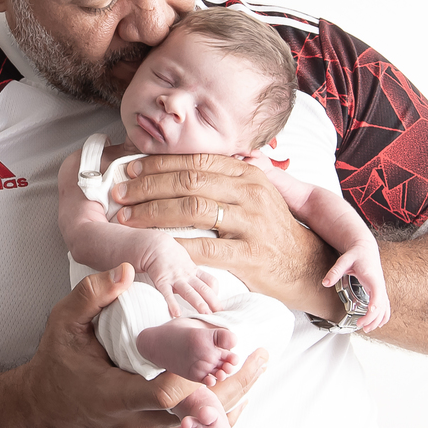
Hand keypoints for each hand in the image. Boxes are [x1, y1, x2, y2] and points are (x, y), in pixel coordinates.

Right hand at [23, 263, 266, 427]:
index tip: (217, 350)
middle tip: (258, 356)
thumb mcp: (64, 322)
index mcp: (114, 395)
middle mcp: (134, 423)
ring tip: (255, 366)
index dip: (195, 375)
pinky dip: (218, 410)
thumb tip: (126, 271)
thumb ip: (93, 295)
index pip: (165, 394)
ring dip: (231, 399)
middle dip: (231, 387)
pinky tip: (236, 386)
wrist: (45, 406)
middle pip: (195, 416)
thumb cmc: (56, 361)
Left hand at [112, 154, 340, 316]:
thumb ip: (226, 179)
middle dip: (148, 185)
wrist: (308, 267)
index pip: (196, 160)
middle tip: (119, 192)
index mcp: (247, 174)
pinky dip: (175, 246)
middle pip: (188, 181)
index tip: (130, 168)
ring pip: (192, 210)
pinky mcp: (250, 255)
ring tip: (127, 218)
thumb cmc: (273, 231)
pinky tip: (153, 247)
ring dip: (153, 212)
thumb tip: (183, 165)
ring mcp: (251, 223)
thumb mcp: (256, 196)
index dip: (159, 163)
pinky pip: (205, 248)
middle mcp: (250, 192)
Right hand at [141, 233, 221, 315]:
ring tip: (205, 315)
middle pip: (204, 289)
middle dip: (213, 302)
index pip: (210, 281)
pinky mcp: (162, 281)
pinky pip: (168, 294)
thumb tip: (198, 284)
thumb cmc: (169, 254)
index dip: (216, 293)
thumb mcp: (185, 261)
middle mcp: (187, 275)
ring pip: (190, 292)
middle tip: (219, 314)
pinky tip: (176, 314)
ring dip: (199, 304)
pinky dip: (172, 304)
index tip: (218, 304)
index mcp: (194, 271)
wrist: (154, 244)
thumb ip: (191, 273)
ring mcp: (175, 278)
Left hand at [324, 249, 391, 333]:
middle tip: (359, 326)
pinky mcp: (379, 290)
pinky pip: (384, 306)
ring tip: (366, 329)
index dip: (375, 303)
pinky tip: (378, 324)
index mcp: (372, 277)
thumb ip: (335, 271)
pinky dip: (383, 316)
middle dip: (371, 317)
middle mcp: (379, 284)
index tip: (370, 311)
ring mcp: (380, 288)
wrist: (365, 248)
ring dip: (377, 320)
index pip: (378, 292)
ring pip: (384, 308)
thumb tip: (325, 282)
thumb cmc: (356, 254)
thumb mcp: (344, 260)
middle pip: (380, 305)